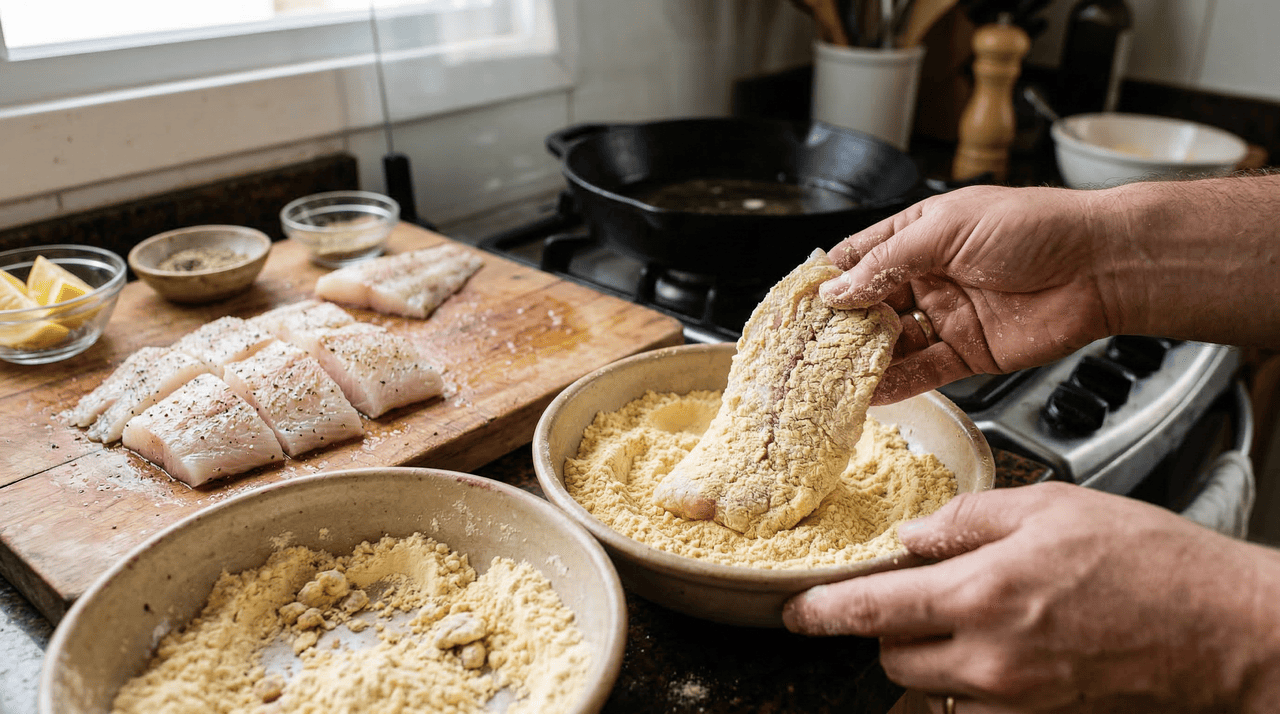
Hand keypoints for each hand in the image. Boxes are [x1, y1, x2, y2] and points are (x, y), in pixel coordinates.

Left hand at [782, 482, 1279, 712]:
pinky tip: (1004, 650)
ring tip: (973, 619)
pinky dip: (970, 684)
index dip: (821, 613)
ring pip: (932, 689)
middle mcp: (990, 660)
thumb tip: (913, 537)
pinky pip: (975, 711)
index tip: (797, 613)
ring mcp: (1017, 701)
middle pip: (892, 657)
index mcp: (982, 596)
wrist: (1227, 630)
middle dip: (890, 627)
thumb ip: (967, 520)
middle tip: (921, 594)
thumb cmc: (1152, 563)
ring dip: (931, 656)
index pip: (871, 611)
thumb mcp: (1051, 508)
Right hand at [821, 185, 1118, 403]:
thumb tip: (837, 290)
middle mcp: (929, 275)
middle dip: (837, 327)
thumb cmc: (1035, 226)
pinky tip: (870, 395)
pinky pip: (924, 370)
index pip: (857, 258)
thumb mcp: (946, 230)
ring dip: (862, 360)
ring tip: (829, 377)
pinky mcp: (969, 352)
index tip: (794, 303)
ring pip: (892, 343)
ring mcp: (948, 315)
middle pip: (868, 305)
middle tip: (804, 349)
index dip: (825, 280)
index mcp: (919, 234)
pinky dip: (897, 384)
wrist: (1101, 265)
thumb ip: (887, 263)